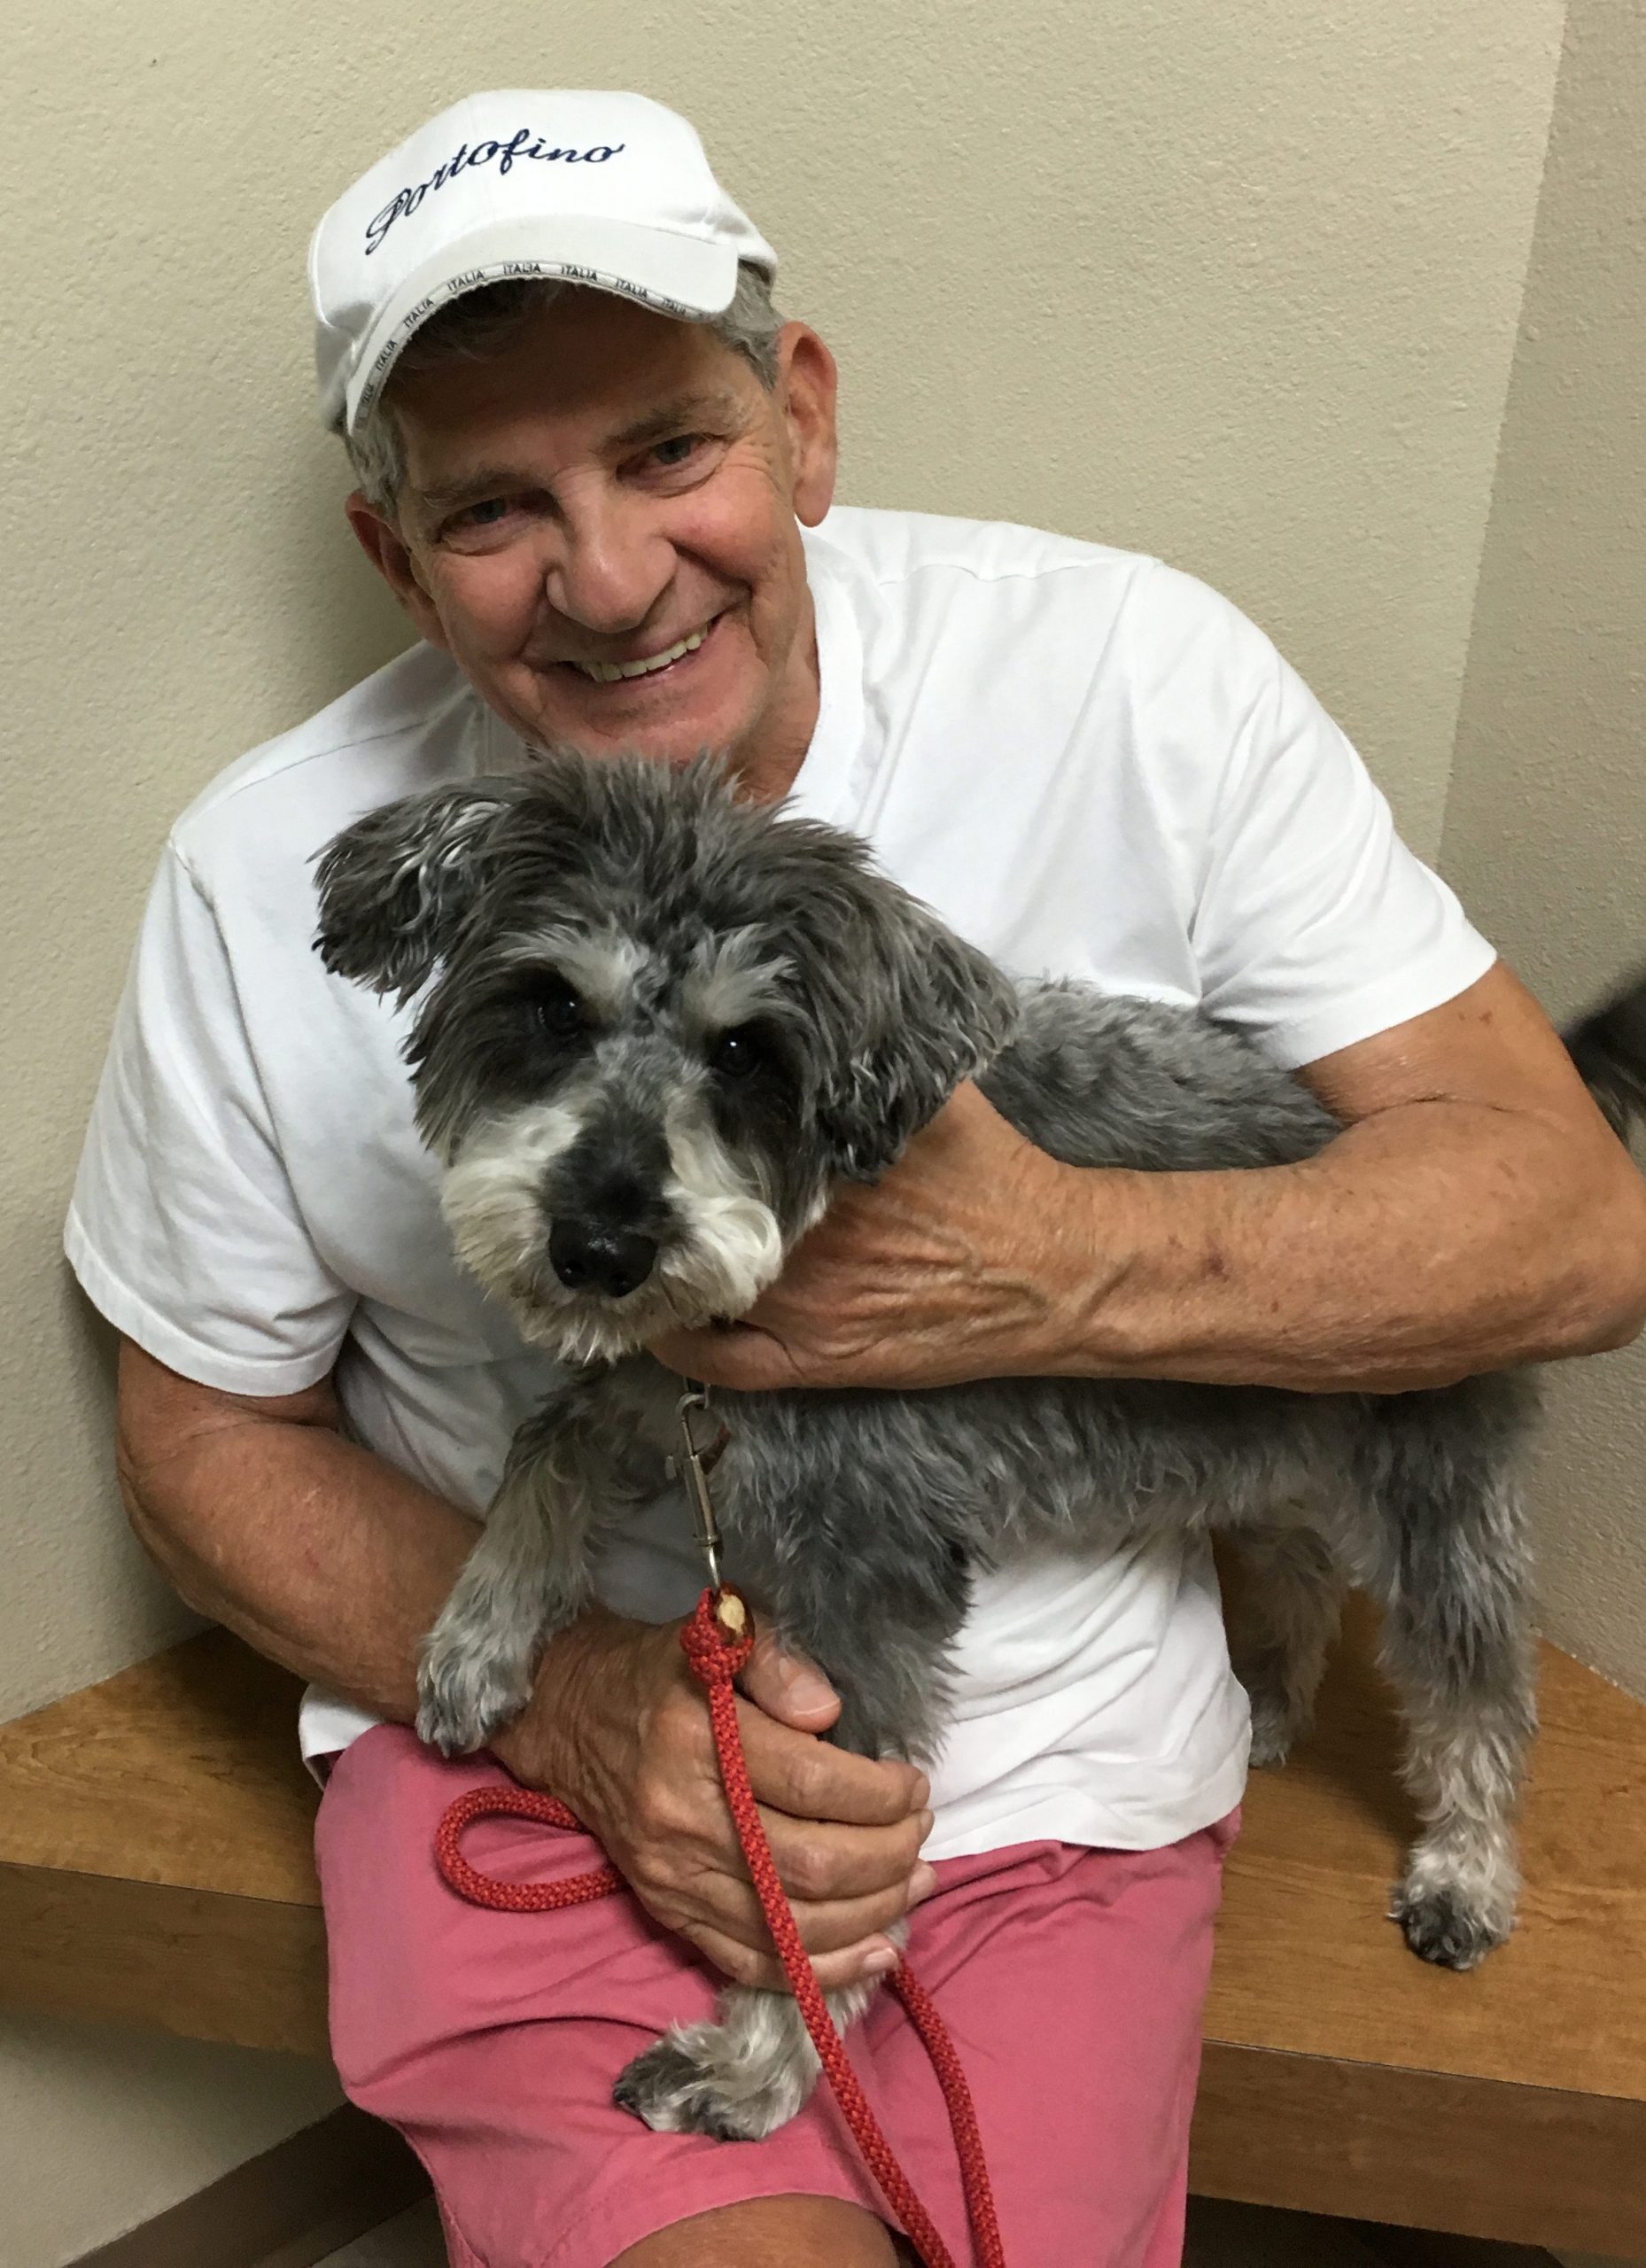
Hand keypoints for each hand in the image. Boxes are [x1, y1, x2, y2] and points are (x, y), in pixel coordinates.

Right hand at [491, 1603, 936, 1990]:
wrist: (568, 1719)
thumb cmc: (656, 1672)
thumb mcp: (714, 1634)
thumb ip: (777, 1661)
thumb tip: (829, 1713)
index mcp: (693, 1738)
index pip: (809, 1782)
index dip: (878, 1793)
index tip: (913, 1784)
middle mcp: (680, 1817)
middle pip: (808, 1864)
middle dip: (888, 1854)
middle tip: (921, 1829)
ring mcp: (673, 1877)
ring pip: (790, 1923)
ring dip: (872, 1911)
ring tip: (916, 1880)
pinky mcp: (669, 1913)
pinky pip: (753, 1962)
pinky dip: (823, 1967)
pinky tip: (876, 1949)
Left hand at [651, 1080, 1087, 1390]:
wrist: (1055, 1271)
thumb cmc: (996, 1177)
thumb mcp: (935, 1099)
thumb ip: (873, 1065)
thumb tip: (818, 1013)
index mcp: (824, 1166)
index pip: (713, 1147)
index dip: (670, 1135)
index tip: (651, 1120)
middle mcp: (804, 1239)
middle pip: (695, 1218)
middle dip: (661, 1200)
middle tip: (629, 1185)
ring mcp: (805, 1310)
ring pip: (694, 1291)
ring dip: (661, 1269)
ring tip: (641, 1246)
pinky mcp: (818, 1363)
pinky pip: (721, 1364)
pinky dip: (681, 1342)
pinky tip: (669, 1317)